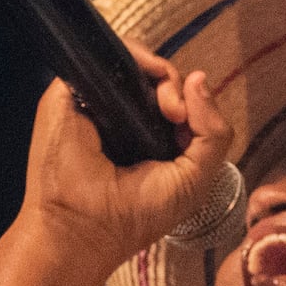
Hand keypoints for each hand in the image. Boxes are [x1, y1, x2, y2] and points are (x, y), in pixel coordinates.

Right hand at [6, 52, 233, 282]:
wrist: (84, 230)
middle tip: (177, 115)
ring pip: (136, 60)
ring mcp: (96, 101)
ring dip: (161, 73)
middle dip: (177, 87)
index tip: (188, 124)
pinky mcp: (72, 91)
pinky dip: (135, 57)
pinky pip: (107, 55)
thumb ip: (214, 133)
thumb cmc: (137, 216)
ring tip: (168, 108)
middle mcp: (123, 116)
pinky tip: (146, 86)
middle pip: (158, 76)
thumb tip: (198, 79)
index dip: (192, 102)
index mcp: (151, 136)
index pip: (177, 98)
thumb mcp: (195, 179)